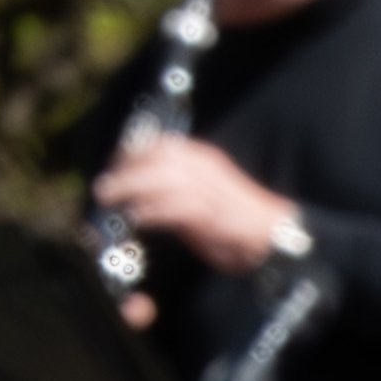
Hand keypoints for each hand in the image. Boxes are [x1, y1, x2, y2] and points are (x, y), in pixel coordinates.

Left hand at [96, 128, 309, 271]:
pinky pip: (170, 206)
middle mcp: (203, 166)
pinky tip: (136, 218)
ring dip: (129, 186)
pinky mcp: (208, 211)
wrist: (276, 236)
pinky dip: (149, 211)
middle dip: (125, 169)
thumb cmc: (239, 222)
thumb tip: (144, 199)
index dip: (132, 153)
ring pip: (158, 176)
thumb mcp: (205, 195)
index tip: (114, 165)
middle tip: (105, 187)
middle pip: (154, 156)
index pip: (160, 144)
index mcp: (203, 158)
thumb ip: (177, 193)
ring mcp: (207, 187)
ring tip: (110, 198)